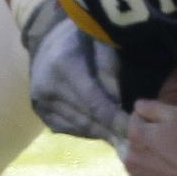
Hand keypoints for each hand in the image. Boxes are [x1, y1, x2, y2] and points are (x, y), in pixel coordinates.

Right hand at [20, 0, 128, 147]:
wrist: (46, 39)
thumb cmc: (79, 38)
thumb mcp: (99, 43)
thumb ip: (111, 70)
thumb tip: (121, 104)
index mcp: (63, 65)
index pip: (95, 102)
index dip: (117, 120)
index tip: (137, 130)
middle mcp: (48, 87)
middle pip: (88, 119)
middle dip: (113, 131)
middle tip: (136, 138)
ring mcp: (40, 102)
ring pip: (79, 128)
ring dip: (102, 134)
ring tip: (122, 137)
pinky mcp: (39, 111)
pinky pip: (69, 129)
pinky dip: (88, 132)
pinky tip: (102, 130)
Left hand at [121, 98, 176, 175]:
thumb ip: (152, 107)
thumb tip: (137, 105)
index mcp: (135, 136)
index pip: (135, 120)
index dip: (152, 121)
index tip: (168, 127)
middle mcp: (130, 159)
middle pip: (133, 145)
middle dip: (146, 142)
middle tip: (170, 147)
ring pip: (138, 167)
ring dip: (148, 163)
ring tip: (171, 166)